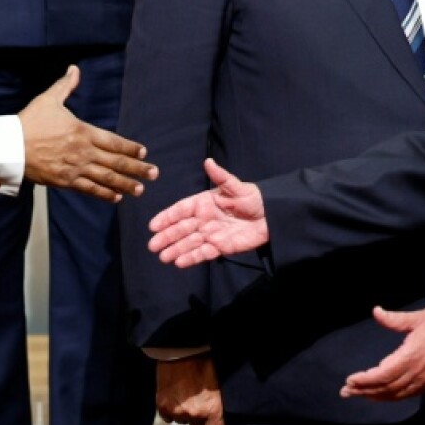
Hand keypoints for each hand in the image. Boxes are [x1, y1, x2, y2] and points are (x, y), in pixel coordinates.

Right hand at [19, 66, 156, 200]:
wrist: (9, 147)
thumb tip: (74, 69)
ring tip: (140, 190)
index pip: (114, 141)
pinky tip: (116, 197)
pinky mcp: (65, 181)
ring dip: (125, 184)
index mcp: (82, 131)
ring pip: (106, 178)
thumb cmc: (30, 122)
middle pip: (116, 162)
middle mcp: (83, 151)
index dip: (130, 147)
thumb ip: (66, 86)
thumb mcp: (49, 99)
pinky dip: (104, 194)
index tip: (143, 152)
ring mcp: (75, 168)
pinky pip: (89, 189)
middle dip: (137, 168)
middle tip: (154, 173)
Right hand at [147, 158, 266, 267]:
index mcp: (204, 203)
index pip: (181, 210)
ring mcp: (211, 234)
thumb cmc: (252, 198)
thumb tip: (208, 161)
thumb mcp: (236, 186)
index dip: (167, 217)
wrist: (271, 216)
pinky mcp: (220, 247)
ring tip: (163, 257)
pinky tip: (179, 262)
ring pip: (189, 243)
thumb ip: (221, 176)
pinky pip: (203, 253)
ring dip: (176, 249)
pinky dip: (191, 258)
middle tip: (152, 245)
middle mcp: (204, 219)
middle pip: (181, 229)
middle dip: (167, 237)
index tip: (154, 225)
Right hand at [156, 355, 224, 424]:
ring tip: (183, 393)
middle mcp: (195, 413)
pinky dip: (169, 409)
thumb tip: (213, 416)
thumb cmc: (202, 363)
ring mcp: (177, 411)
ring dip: (182, 411)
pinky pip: (167, 417)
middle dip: (196, 415)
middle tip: (195, 398)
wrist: (181, 350)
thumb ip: (215, 404)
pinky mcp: (163, 406)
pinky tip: (173, 396)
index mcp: (212, 408)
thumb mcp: (216, 385)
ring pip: (181, 420)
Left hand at [340, 306, 424, 400]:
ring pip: (395, 394)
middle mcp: (417, 372)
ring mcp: (424, 380)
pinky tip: (380, 395)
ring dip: (375, 396)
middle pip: (386, 388)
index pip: (383, 374)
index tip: (350, 380)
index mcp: (412, 356)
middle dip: (364, 391)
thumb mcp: (418, 317)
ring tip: (358, 394)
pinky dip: (391, 397)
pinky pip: (407, 395)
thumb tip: (375, 311)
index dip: (365, 380)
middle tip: (345, 391)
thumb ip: (394, 318)